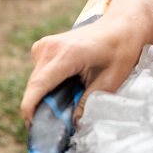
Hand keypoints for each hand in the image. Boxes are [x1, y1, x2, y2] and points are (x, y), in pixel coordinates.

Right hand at [19, 19, 143, 124]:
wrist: (121, 26)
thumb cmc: (120, 50)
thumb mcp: (111, 80)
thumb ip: (89, 102)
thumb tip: (74, 124)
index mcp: (67, 54)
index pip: (39, 85)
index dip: (31, 107)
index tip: (31, 126)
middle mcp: (50, 47)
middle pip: (35, 85)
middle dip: (39, 106)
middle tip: (53, 127)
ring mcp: (44, 45)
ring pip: (36, 80)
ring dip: (44, 95)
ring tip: (64, 107)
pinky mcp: (44, 47)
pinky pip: (39, 73)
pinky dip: (47, 85)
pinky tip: (65, 89)